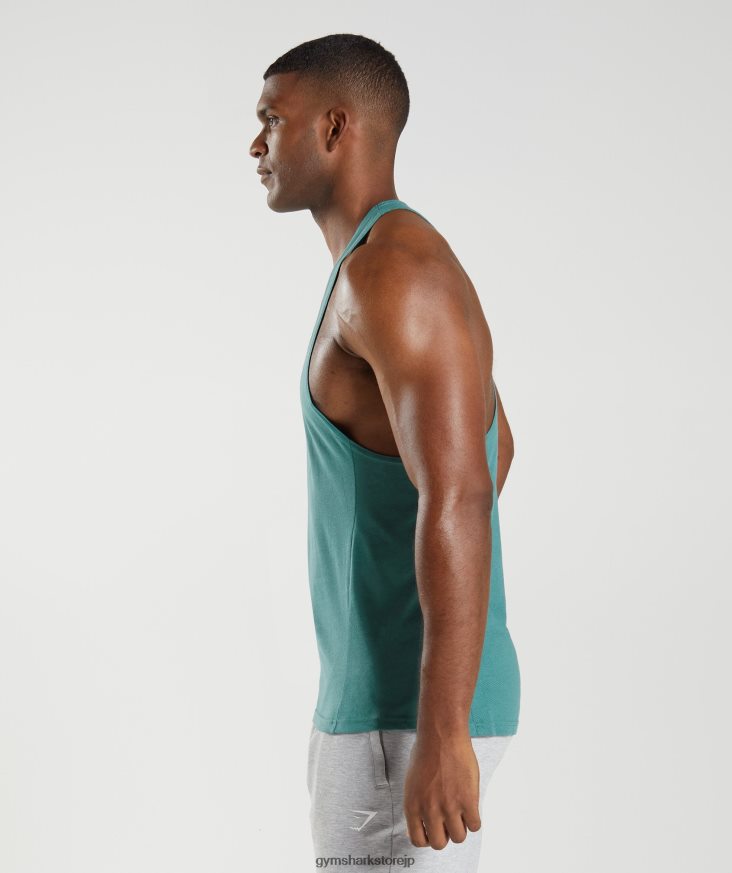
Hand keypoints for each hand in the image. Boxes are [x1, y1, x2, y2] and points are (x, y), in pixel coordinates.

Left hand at [403, 732, 480, 849]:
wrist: (442, 735)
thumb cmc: (426, 753)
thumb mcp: (412, 782)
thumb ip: (417, 804)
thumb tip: (423, 822)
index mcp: (412, 806)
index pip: (418, 840)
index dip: (428, 837)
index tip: (434, 829)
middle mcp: (429, 810)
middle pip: (439, 843)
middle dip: (445, 834)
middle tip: (449, 821)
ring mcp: (449, 807)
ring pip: (459, 837)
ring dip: (461, 827)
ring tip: (461, 812)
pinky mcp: (468, 801)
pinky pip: (475, 825)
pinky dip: (474, 819)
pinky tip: (470, 806)